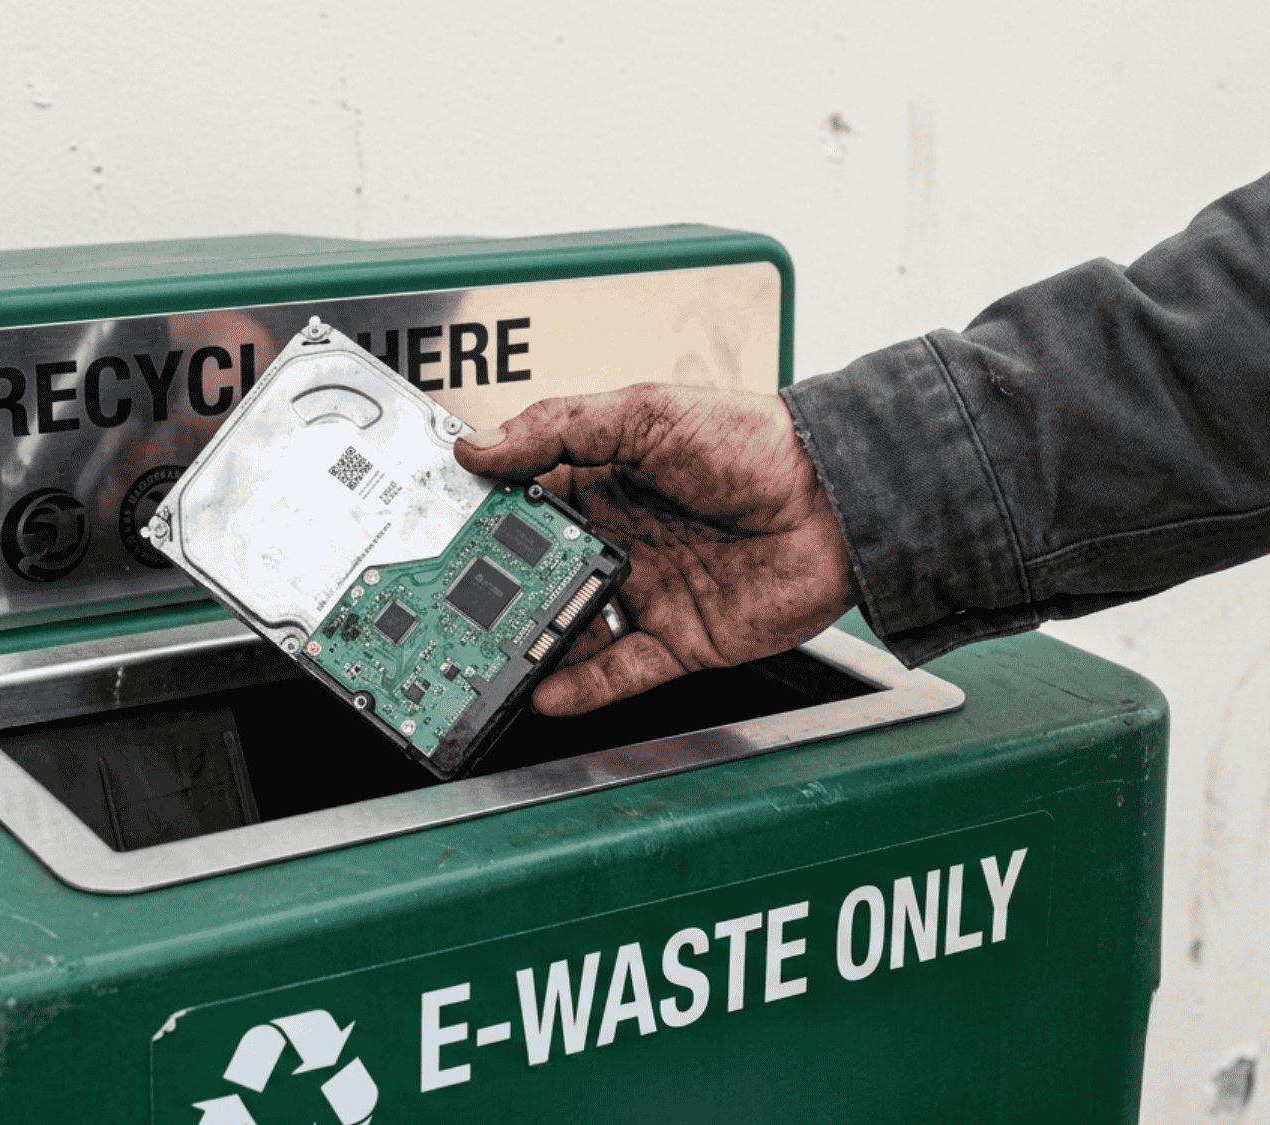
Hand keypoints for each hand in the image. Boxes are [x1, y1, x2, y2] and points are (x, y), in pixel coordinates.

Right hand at [453, 383, 856, 713]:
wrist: (841, 499)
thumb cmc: (758, 442)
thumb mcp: (648, 412)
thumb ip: (561, 426)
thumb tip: (482, 445)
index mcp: (604, 482)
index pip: (526, 505)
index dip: (485, 521)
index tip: (442, 536)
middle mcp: (620, 539)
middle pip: (540, 573)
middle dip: (496, 590)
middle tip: (451, 602)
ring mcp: (647, 592)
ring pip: (572, 627)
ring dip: (532, 642)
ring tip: (488, 652)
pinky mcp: (680, 639)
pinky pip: (620, 671)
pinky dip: (581, 687)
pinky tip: (546, 689)